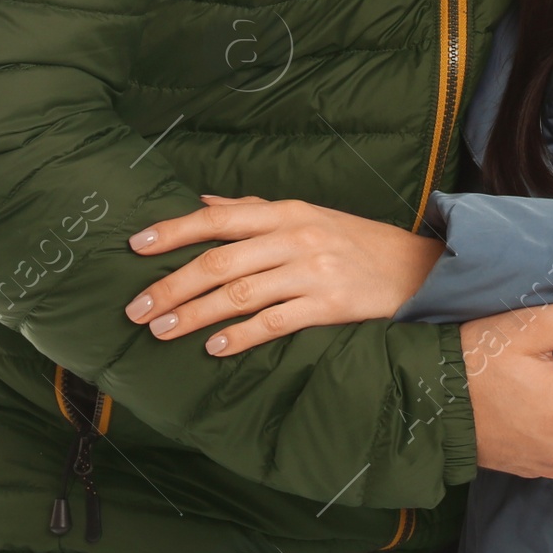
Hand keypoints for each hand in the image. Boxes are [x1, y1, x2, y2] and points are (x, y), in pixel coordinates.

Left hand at [125, 195, 443, 355]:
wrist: (416, 268)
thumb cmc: (353, 242)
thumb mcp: (306, 215)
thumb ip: (254, 211)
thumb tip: (203, 203)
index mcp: (286, 212)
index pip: (219, 219)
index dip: (174, 231)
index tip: (136, 246)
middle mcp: (295, 236)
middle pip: (220, 260)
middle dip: (172, 285)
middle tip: (136, 310)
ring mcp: (312, 270)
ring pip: (240, 293)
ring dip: (196, 314)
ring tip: (163, 331)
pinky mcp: (329, 304)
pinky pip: (275, 321)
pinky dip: (241, 336)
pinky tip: (215, 349)